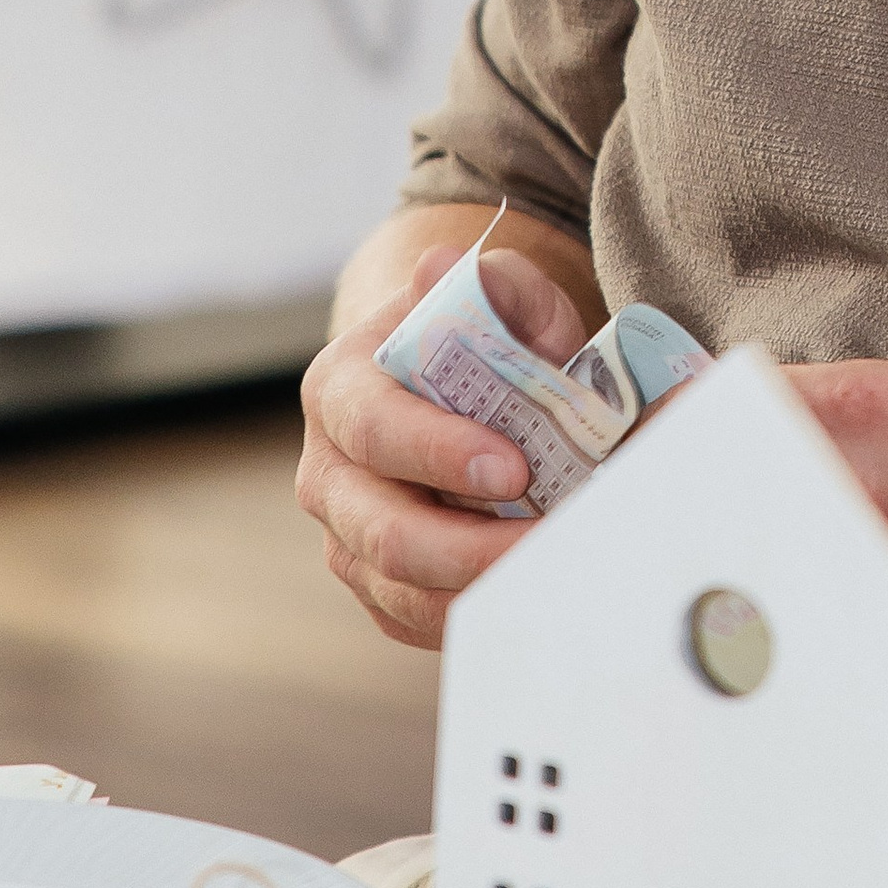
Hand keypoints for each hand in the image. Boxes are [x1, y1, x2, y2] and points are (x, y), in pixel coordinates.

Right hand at [296, 242, 591, 648]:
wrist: (449, 380)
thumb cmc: (472, 335)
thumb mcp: (490, 292)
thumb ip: (490, 282)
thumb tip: (443, 267)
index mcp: (339, 391)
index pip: (374, 430)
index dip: (439, 453)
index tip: (514, 467)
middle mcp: (329, 474)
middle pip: (383, 533)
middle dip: (470, 545)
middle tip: (551, 535)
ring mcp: (347, 538)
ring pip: (403, 590)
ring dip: (485, 585)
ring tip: (558, 562)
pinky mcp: (377, 587)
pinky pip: (419, 620)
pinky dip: (478, 609)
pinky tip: (535, 584)